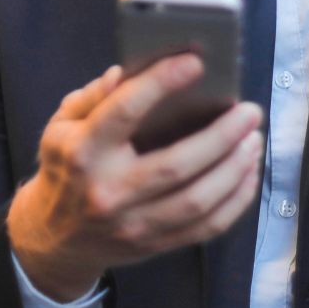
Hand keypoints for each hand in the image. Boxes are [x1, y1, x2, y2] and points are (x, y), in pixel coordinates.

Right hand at [7, 56, 264, 299]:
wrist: (55, 238)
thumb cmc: (66, 169)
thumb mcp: (62, 126)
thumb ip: (94, 97)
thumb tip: (126, 71)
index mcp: (83, 152)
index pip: (124, 112)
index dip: (161, 83)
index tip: (195, 63)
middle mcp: (108, 191)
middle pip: (176, 165)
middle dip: (222, 136)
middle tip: (249, 112)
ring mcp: (133, 224)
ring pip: (198, 201)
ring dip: (235, 168)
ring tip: (253, 139)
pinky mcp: (155, 245)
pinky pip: (206, 227)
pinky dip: (236, 200)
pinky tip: (248, 173)